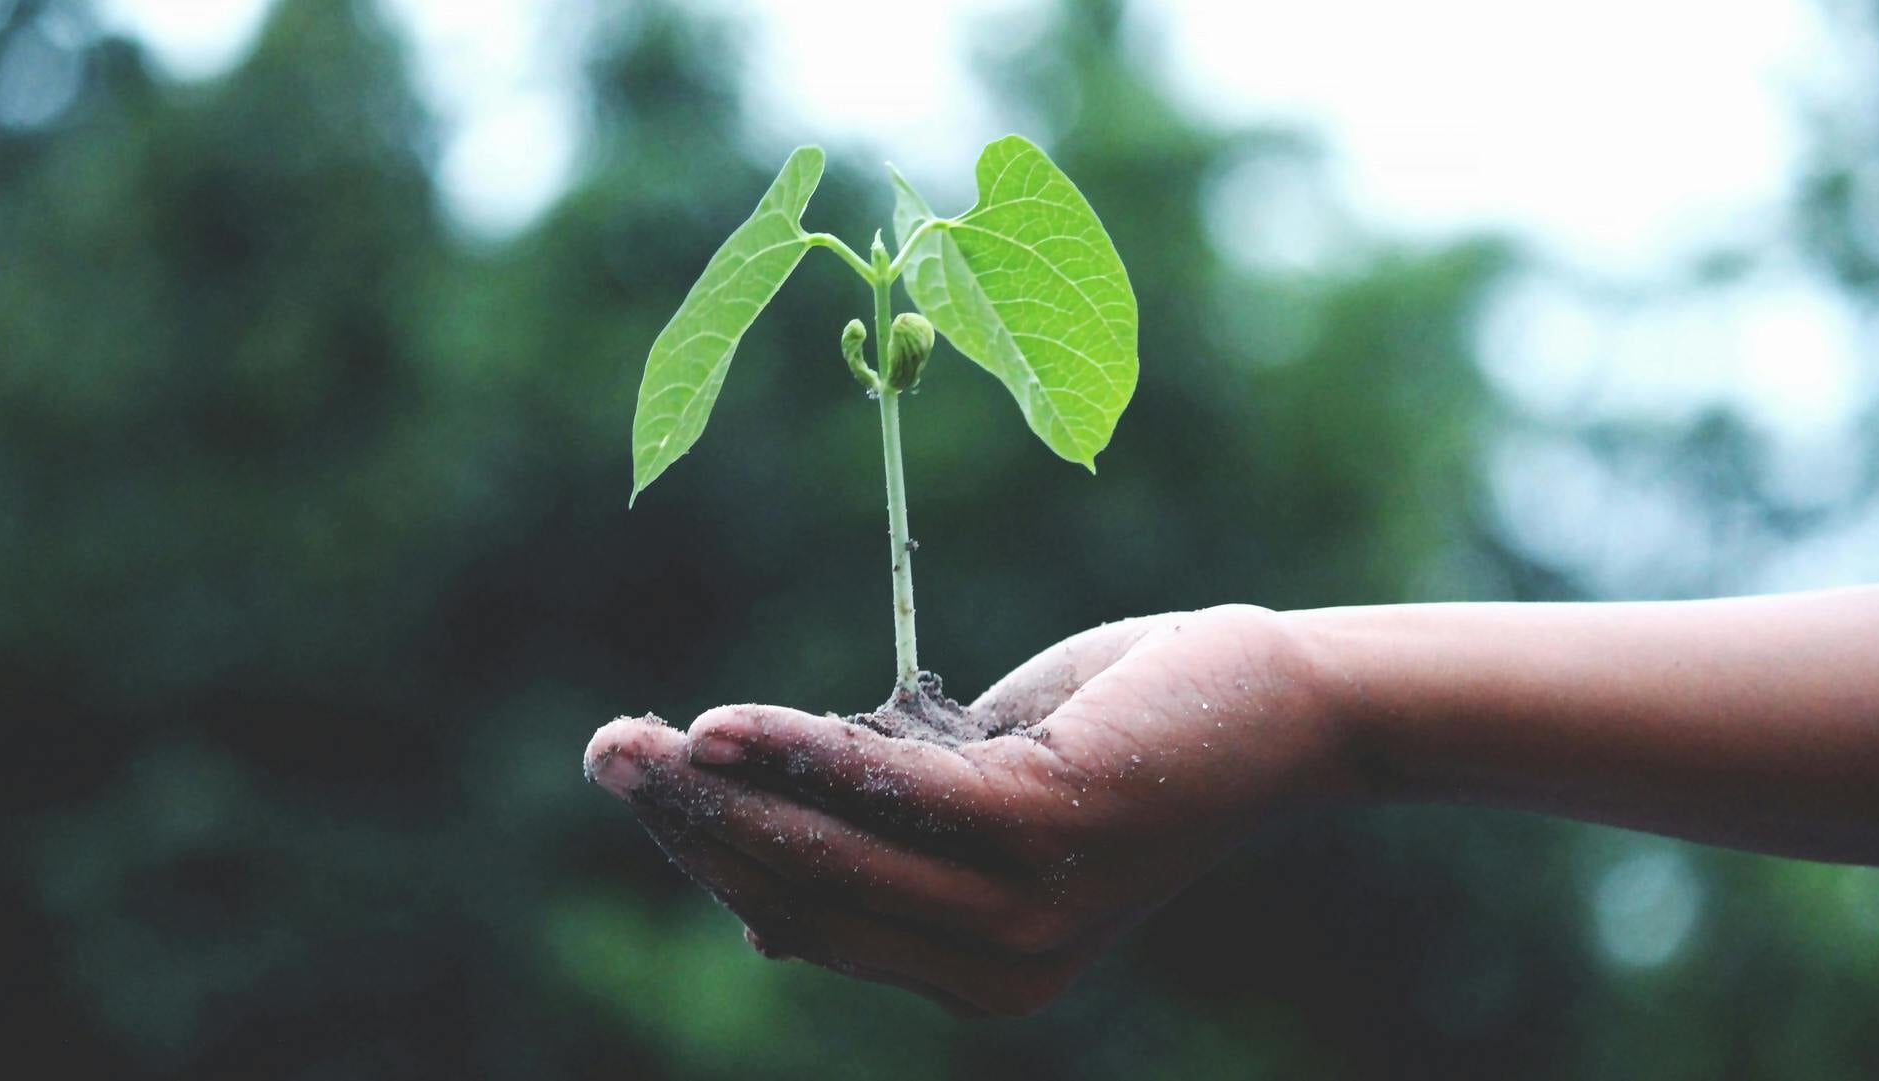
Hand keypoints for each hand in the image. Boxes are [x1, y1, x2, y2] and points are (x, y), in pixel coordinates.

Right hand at [583, 605, 1358, 1016]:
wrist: (1273, 704)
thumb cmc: (1119, 738)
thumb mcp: (982, 801)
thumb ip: (886, 848)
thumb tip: (756, 912)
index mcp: (977, 973)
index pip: (810, 920)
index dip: (714, 857)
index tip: (644, 785)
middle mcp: (999, 969)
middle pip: (803, 894)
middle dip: (691, 826)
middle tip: (605, 753)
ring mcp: (1026, 910)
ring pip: (832, 853)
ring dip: (719, 793)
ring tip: (633, 742)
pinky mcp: (1048, 830)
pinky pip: (891, 793)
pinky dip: (801, 755)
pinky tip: (723, 727)